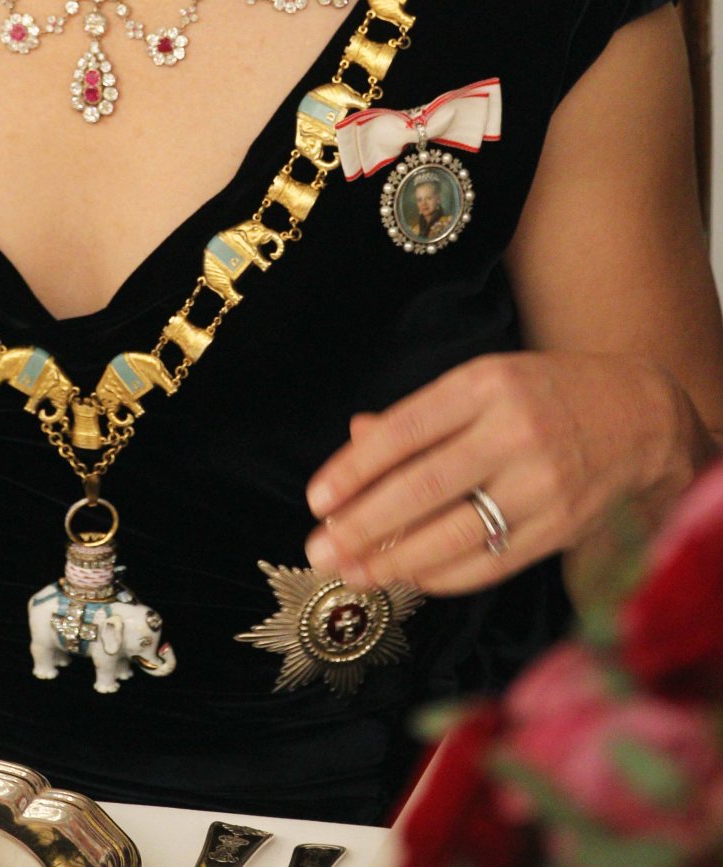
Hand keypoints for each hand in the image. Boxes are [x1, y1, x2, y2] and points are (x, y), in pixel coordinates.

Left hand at [304, 351, 687, 596]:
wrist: (641, 419)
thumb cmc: (544, 395)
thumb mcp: (483, 382)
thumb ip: (420, 415)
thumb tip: (354, 439)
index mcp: (485, 384)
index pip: (405, 431)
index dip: (354, 468)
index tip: (317, 498)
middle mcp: (513, 432)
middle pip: (424, 488)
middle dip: (363, 525)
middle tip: (320, 550)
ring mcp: (541, 484)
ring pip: (454, 534)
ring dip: (395, 561)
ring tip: (353, 573)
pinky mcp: (560, 528)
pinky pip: (489, 562)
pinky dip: (443, 575)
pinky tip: (408, 577)